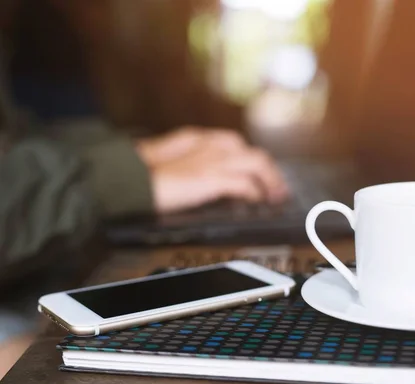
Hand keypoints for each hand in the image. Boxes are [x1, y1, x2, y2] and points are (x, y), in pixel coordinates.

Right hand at [136, 127, 288, 212]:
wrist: (126, 179)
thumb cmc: (140, 174)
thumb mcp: (169, 162)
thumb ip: (190, 163)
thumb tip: (210, 179)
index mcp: (197, 139)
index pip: (236, 144)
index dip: (254, 160)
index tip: (263, 174)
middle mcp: (209, 145)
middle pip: (253, 152)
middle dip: (270, 171)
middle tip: (277, 189)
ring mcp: (211, 160)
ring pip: (256, 163)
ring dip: (270, 181)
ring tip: (274, 196)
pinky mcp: (209, 178)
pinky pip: (243, 183)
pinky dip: (253, 192)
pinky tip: (256, 201)